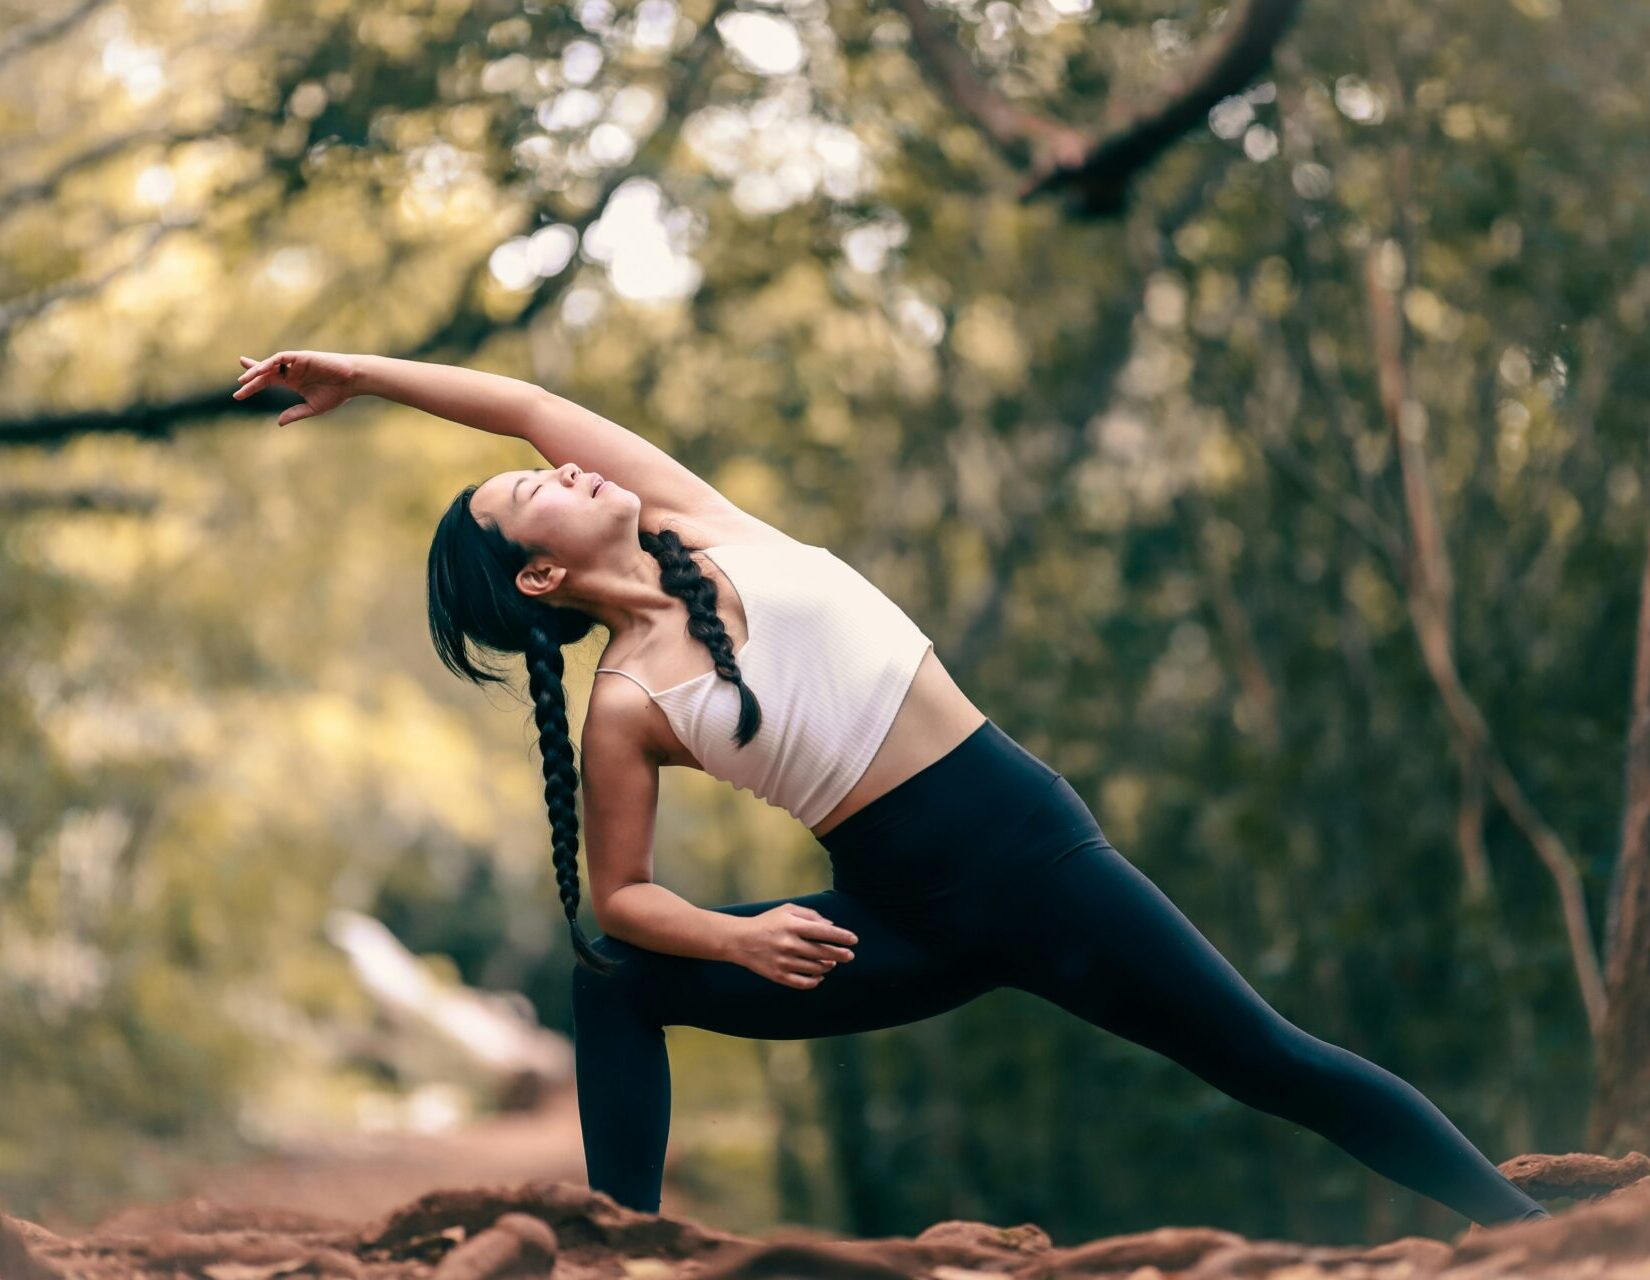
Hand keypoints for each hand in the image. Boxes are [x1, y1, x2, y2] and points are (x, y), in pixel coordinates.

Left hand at [232, 350, 356, 425]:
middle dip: (251, 376)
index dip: (253, 384)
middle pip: (265, 371)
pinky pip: (281, 357)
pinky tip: (261, 370)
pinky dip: (270, 362)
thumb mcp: (312, 407)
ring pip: (270, 364)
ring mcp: (295, 363)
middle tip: (239, 385)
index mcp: (293, 381)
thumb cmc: (337, 393)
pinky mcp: (301, 357)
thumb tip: (278, 422)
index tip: (239, 392)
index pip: (268, 379)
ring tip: (245, 380)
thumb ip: (295, 413)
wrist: (353, 381)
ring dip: (257, 370)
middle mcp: (291, 370)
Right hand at [729, 904, 857, 988]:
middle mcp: (789, 944)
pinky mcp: (778, 976)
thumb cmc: (767, 922)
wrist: (739, 940)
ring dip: (828, 966)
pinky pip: (803, 983)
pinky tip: (820, 975)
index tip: (854, 940)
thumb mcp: (787, 910)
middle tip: (850, 956)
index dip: (842, 937)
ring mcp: (783, 962)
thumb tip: (831, 926)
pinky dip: (815, 980)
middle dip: (841, 955)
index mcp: (792, 925)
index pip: (824, 932)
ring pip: (816, 968)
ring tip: (831, 963)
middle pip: (823, 952)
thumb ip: (810, 915)